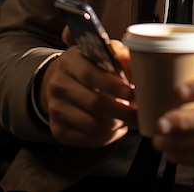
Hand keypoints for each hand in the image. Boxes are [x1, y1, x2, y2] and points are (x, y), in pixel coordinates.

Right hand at [38, 28, 135, 146]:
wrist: (63, 80)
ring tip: (129, 120)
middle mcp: (58, 85)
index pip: (90, 74)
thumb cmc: (92, 65)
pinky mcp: (58, 129)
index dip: (113, 85)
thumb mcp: (102, 53)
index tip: (132, 92)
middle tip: (138, 112)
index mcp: (70, 61)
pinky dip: (107, 137)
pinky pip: (87, 140)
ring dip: (116, 126)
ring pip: (92, 126)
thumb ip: (120, 56)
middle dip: (122, 111)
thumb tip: (138, 68)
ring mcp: (55, 109)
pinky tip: (117, 128)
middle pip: (93, 103)